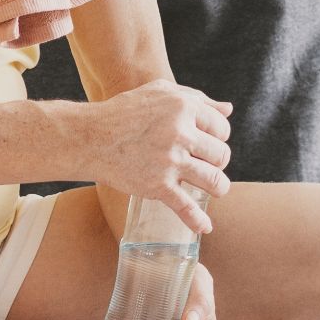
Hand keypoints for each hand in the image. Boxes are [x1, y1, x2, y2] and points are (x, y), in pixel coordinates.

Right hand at [92, 81, 231, 232]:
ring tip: (214, 189)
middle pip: (221, 155)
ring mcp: (169, 161)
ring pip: (214, 180)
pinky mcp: (157, 185)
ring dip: (219, 187)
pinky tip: (205, 227)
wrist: (90, 138)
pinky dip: (197, 221)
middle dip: (218, 161)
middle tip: (206, 164)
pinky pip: (186, 207)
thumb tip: (228, 109)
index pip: (222, 128)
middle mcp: (180, 133)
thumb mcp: (161, 93)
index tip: (208, 144)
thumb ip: (197, 99)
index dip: (219, 137)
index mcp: (183, 107)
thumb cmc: (126, 112)